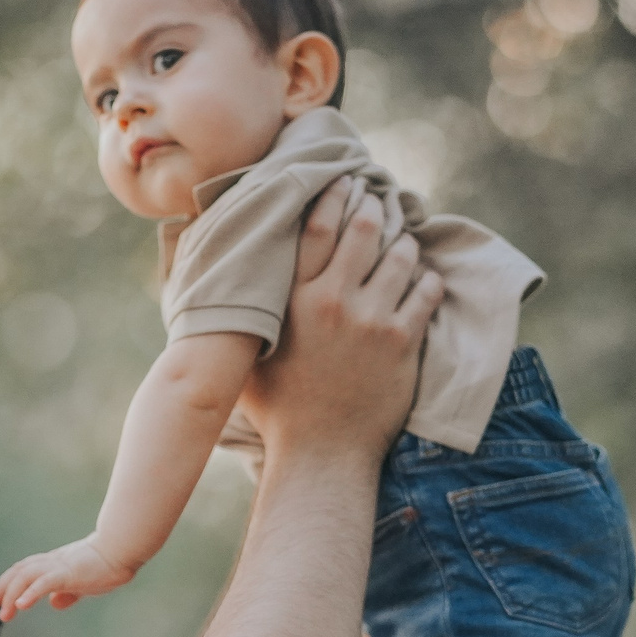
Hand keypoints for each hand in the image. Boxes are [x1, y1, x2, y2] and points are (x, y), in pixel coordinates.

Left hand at [0, 536, 136, 619]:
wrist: (122, 549)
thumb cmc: (107, 565)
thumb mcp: (84, 583)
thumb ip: (69, 592)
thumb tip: (54, 603)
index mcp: (54, 564)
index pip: (23, 571)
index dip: (7, 584)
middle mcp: (51, 562)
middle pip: (18, 572)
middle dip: (2, 588)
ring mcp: (58, 566)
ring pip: (25, 576)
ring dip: (11, 594)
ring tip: (4, 614)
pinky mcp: (68, 572)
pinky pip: (44, 582)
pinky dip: (30, 592)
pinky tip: (21, 605)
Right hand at [239, 177, 441, 463]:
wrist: (321, 454)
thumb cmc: (277, 409)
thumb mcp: (246, 357)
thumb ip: (237, 318)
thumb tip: (208, 287)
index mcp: (294, 300)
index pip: (316, 227)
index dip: (333, 196)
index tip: (344, 182)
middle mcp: (333, 302)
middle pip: (363, 230)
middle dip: (374, 207)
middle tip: (380, 197)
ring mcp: (371, 321)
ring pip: (400, 257)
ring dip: (404, 242)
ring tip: (404, 238)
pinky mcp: (402, 343)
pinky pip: (425, 294)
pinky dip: (427, 280)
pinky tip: (424, 279)